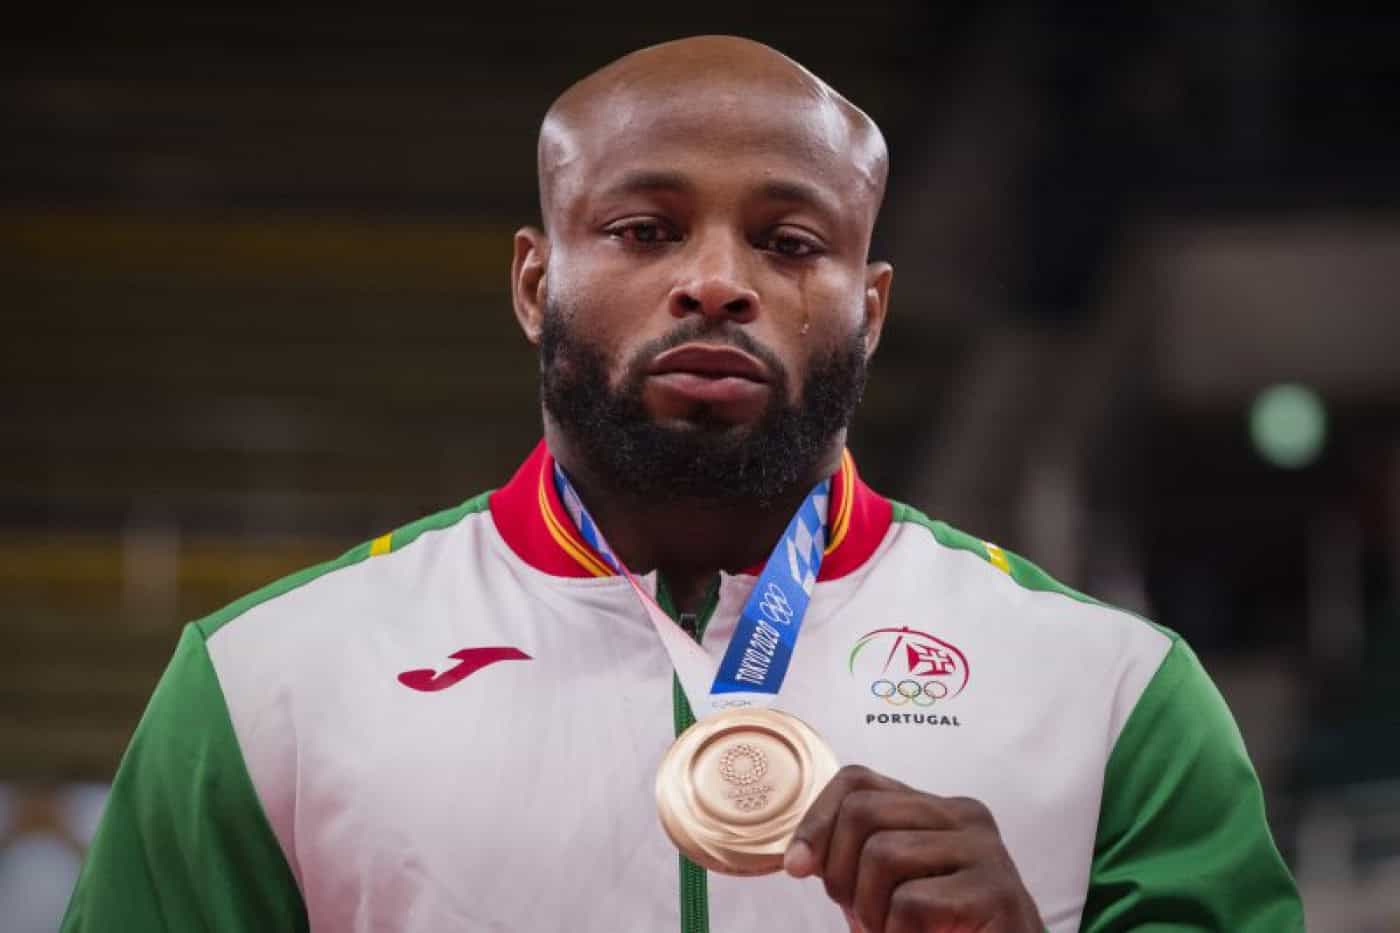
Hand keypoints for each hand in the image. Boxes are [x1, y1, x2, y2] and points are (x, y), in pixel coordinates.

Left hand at [783, 765, 1041, 932]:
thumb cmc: (940, 931)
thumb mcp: (888, 890)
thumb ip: (851, 862)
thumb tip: (796, 857)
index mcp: (936, 809)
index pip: (857, 781)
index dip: (816, 821)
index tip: (797, 866)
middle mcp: (965, 816)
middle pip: (862, 811)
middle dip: (840, 871)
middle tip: (861, 916)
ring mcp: (986, 850)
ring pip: (883, 854)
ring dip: (871, 911)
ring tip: (893, 931)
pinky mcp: (997, 892)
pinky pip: (911, 902)